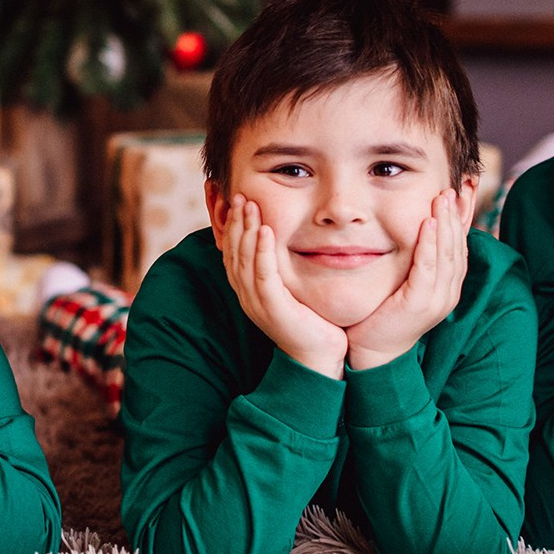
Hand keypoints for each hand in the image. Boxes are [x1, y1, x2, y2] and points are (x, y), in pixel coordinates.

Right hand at [221, 194, 346, 377]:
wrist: (320, 357)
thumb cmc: (311, 322)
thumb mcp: (292, 289)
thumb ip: (284, 268)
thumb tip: (286, 240)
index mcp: (248, 291)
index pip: (233, 252)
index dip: (233, 226)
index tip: (238, 201)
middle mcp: (247, 296)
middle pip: (233, 253)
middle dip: (236, 222)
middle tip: (240, 195)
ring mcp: (257, 304)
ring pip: (244, 261)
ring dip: (246, 230)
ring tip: (250, 205)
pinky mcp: (273, 309)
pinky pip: (263, 276)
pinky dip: (262, 252)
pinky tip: (265, 230)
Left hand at [345, 189, 467, 370]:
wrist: (373, 351)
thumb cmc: (384, 313)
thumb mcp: (405, 281)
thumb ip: (413, 259)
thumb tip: (414, 228)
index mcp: (448, 285)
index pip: (461, 244)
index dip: (464, 217)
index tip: (464, 190)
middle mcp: (449, 291)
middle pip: (458, 245)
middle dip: (457, 214)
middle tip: (455, 186)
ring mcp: (437, 299)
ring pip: (447, 253)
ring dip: (446, 223)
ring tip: (443, 197)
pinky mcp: (419, 304)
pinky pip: (428, 268)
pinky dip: (429, 244)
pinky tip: (428, 224)